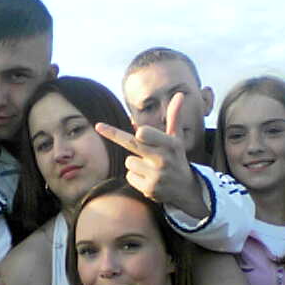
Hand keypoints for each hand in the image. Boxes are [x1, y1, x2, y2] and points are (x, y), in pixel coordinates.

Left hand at [95, 93, 207, 217]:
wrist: (186, 190)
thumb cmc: (176, 159)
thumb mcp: (177, 139)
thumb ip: (174, 117)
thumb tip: (179, 95)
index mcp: (170, 144)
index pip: (145, 134)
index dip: (137, 132)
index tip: (115, 128)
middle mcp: (163, 159)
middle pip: (132, 144)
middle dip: (113, 134)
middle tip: (98, 126)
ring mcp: (156, 175)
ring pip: (129, 162)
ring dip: (135, 164)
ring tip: (150, 169)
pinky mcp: (149, 189)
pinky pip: (129, 176)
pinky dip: (135, 178)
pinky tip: (149, 180)